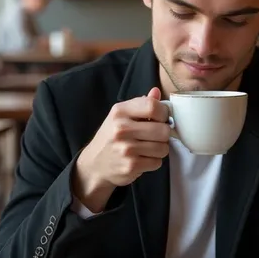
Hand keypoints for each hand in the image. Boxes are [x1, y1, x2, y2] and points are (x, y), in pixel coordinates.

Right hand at [73, 87, 169, 211]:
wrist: (94, 164)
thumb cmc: (111, 137)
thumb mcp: (121, 116)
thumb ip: (141, 104)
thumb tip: (156, 91)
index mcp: (120, 111)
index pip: (153, 106)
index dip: (164, 113)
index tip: (162, 118)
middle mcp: (121, 128)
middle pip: (163, 130)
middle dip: (164, 134)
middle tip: (155, 136)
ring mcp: (126, 149)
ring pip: (163, 148)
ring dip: (160, 149)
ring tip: (148, 148)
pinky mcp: (130, 166)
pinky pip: (157, 162)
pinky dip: (153, 162)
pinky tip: (142, 158)